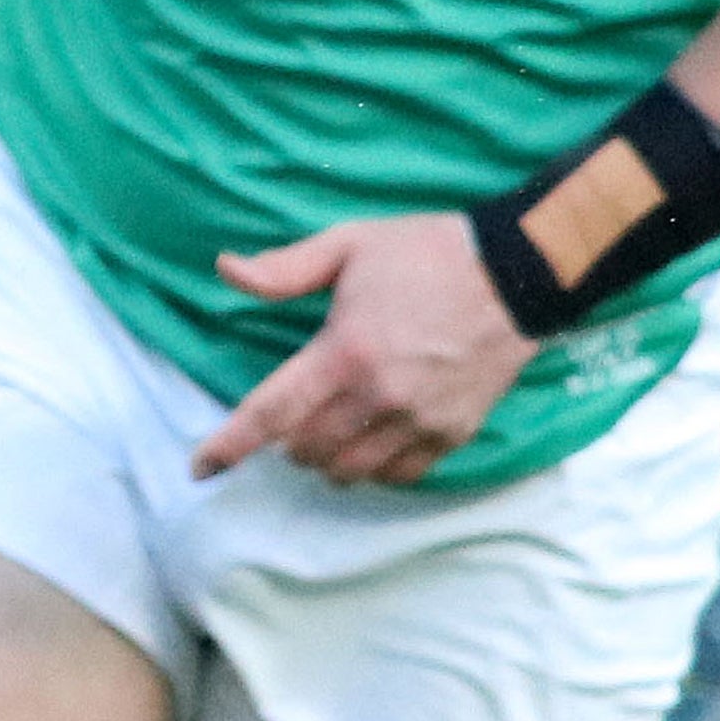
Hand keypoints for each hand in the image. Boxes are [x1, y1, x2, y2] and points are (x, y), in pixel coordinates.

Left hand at [195, 210, 529, 484]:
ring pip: (348, 471)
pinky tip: (369, 442)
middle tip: (294, 415)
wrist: (518, 274)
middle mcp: (378, 395)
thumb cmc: (427, 254)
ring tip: (328, 433)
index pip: (271, 414)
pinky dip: (372, 469)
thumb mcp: (350, 245)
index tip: (200, 468)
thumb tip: (226, 271)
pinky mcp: (452, 433)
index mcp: (344, 351)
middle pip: (305, 449)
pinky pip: (397, 476)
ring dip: (324, 460)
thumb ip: (285, 269)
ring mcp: (418, 419)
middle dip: (285, 442)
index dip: (229, 446)